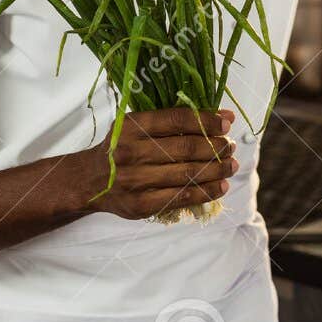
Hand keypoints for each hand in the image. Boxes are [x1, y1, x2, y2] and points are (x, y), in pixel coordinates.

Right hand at [78, 108, 236, 219]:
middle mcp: (130, 152)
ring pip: (187, 174)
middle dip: (215, 147)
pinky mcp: (140, 205)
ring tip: (231, 165)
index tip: (227, 123)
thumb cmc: (123, 147)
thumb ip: (176, 120)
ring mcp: (134, 180)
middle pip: (185, 149)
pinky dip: (206, 192)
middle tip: (230, 147)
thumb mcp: (139, 126)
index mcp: (131, 126)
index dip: (206, 121)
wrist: (89, 181)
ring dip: (216, 170)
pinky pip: (181, 197)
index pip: (176, 120)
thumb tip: (225, 117)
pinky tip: (221, 186)